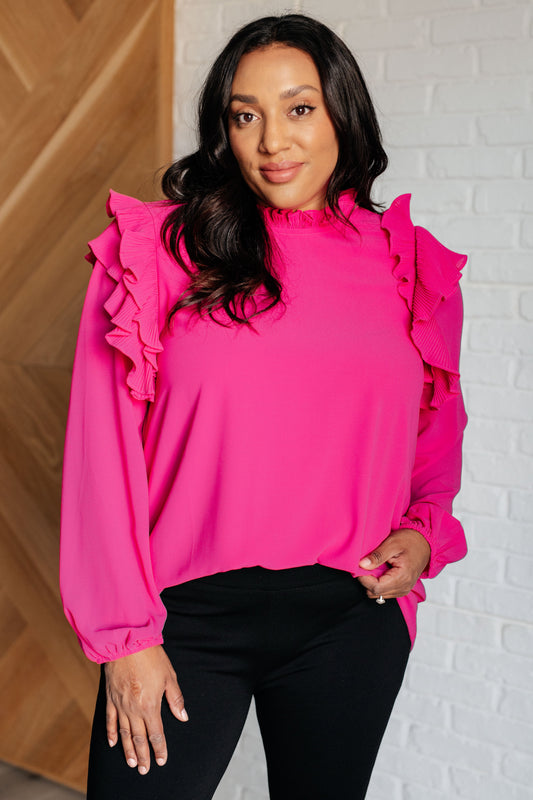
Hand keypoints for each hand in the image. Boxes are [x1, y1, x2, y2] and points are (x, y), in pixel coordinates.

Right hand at [104, 644, 187, 774]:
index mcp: (150, 705)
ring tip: (131, 763)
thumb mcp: (169, 676)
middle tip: (145, 770)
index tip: (162, 760)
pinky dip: (111, 733)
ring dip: (128, 750)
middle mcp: (134, 709)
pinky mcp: (110, 698)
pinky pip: (110, 720)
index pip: (156, 733)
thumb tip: (183, 716)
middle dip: (143, 755)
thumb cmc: (150, 657)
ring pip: (124, 733)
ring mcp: (120, 705)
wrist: (126, 642)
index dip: (159, 748)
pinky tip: (113, 743)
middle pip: (139, 738)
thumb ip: (175, 699)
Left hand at [357, 528, 430, 599]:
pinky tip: (381, 570)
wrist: (424, 543)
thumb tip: (362, 565)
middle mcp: (403, 587)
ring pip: (378, 594)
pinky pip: (384, 591)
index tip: (359, 566)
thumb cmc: (410, 540)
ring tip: (376, 566)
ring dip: (372, 581)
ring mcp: (403, 590)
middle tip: (367, 564)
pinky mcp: (401, 588)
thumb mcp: (392, 543)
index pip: (375, 588)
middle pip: (375, 593)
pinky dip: (379, 582)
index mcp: (402, 578)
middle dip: (367, 580)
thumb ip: (377, 556)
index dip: (363, 578)